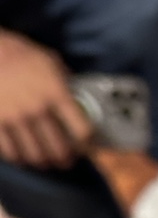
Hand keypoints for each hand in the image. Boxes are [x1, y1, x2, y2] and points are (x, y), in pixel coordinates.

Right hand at [0, 30, 93, 169]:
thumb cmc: (21, 55)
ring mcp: (15, 117)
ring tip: (45, 160)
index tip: (87, 145)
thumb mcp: (50, 62)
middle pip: (59, 150)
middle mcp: (37, 108)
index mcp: (56, 93)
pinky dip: (19, 158)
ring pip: (36, 156)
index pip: (81, 129)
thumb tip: (78, 99)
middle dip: (66, 159)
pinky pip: (11, 152)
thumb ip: (66, 83)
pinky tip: (22, 154)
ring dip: (44, 162)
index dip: (87, 143)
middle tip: (66, 159)